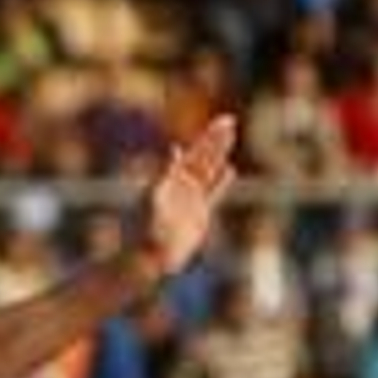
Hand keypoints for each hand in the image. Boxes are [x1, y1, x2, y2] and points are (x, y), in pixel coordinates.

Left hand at [138, 114, 237, 278]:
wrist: (149, 256)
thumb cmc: (146, 227)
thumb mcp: (155, 195)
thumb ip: (166, 171)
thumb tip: (176, 148)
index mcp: (171, 179)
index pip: (194, 153)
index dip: (207, 138)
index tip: (220, 123)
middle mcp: (181, 186)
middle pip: (203, 158)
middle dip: (216, 140)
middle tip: (230, 121)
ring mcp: (191, 199)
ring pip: (209, 172)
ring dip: (219, 155)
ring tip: (231, 137)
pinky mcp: (199, 215)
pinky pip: (213, 194)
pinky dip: (221, 183)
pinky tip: (229, 170)